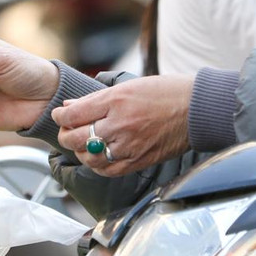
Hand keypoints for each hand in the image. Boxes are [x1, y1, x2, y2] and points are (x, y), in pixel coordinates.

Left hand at [51, 75, 193, 175]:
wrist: (196, 110)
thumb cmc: (165, 93)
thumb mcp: (129, 85)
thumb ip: (96, 98)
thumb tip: (70, 106)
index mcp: (116, 100)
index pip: (74, 114)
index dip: (60, 115)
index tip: (59, 114)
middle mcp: (120, 124)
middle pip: (77, 137)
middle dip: (65, 135)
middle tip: (67, 131)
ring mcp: (129, 145)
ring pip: (90, 157)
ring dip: (81, 152)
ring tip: (83, 144)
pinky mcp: (139, 161)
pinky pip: (108, 170)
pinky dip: (97, 166)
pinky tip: (98, 157)